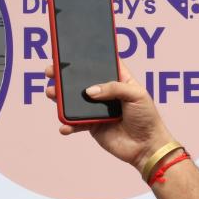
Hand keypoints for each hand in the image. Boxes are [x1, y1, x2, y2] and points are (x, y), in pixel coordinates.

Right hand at [44, 60, 174, 172]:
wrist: (147, 146)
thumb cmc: (147, 117)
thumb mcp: (137, 94)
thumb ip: (113, 88)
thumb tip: (89, 91)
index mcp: (119, 80)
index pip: (101, 64)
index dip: (87, 58)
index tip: (70, 51)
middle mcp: (105, 93)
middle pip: (82, 81)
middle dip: (65, 76)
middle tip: (51, 70)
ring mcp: (97, 109)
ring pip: (75, 100)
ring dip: (60, 97)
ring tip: (51, 92)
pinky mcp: (92, 126)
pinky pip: (76, 123)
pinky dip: (68, 124)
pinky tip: (64, 125)